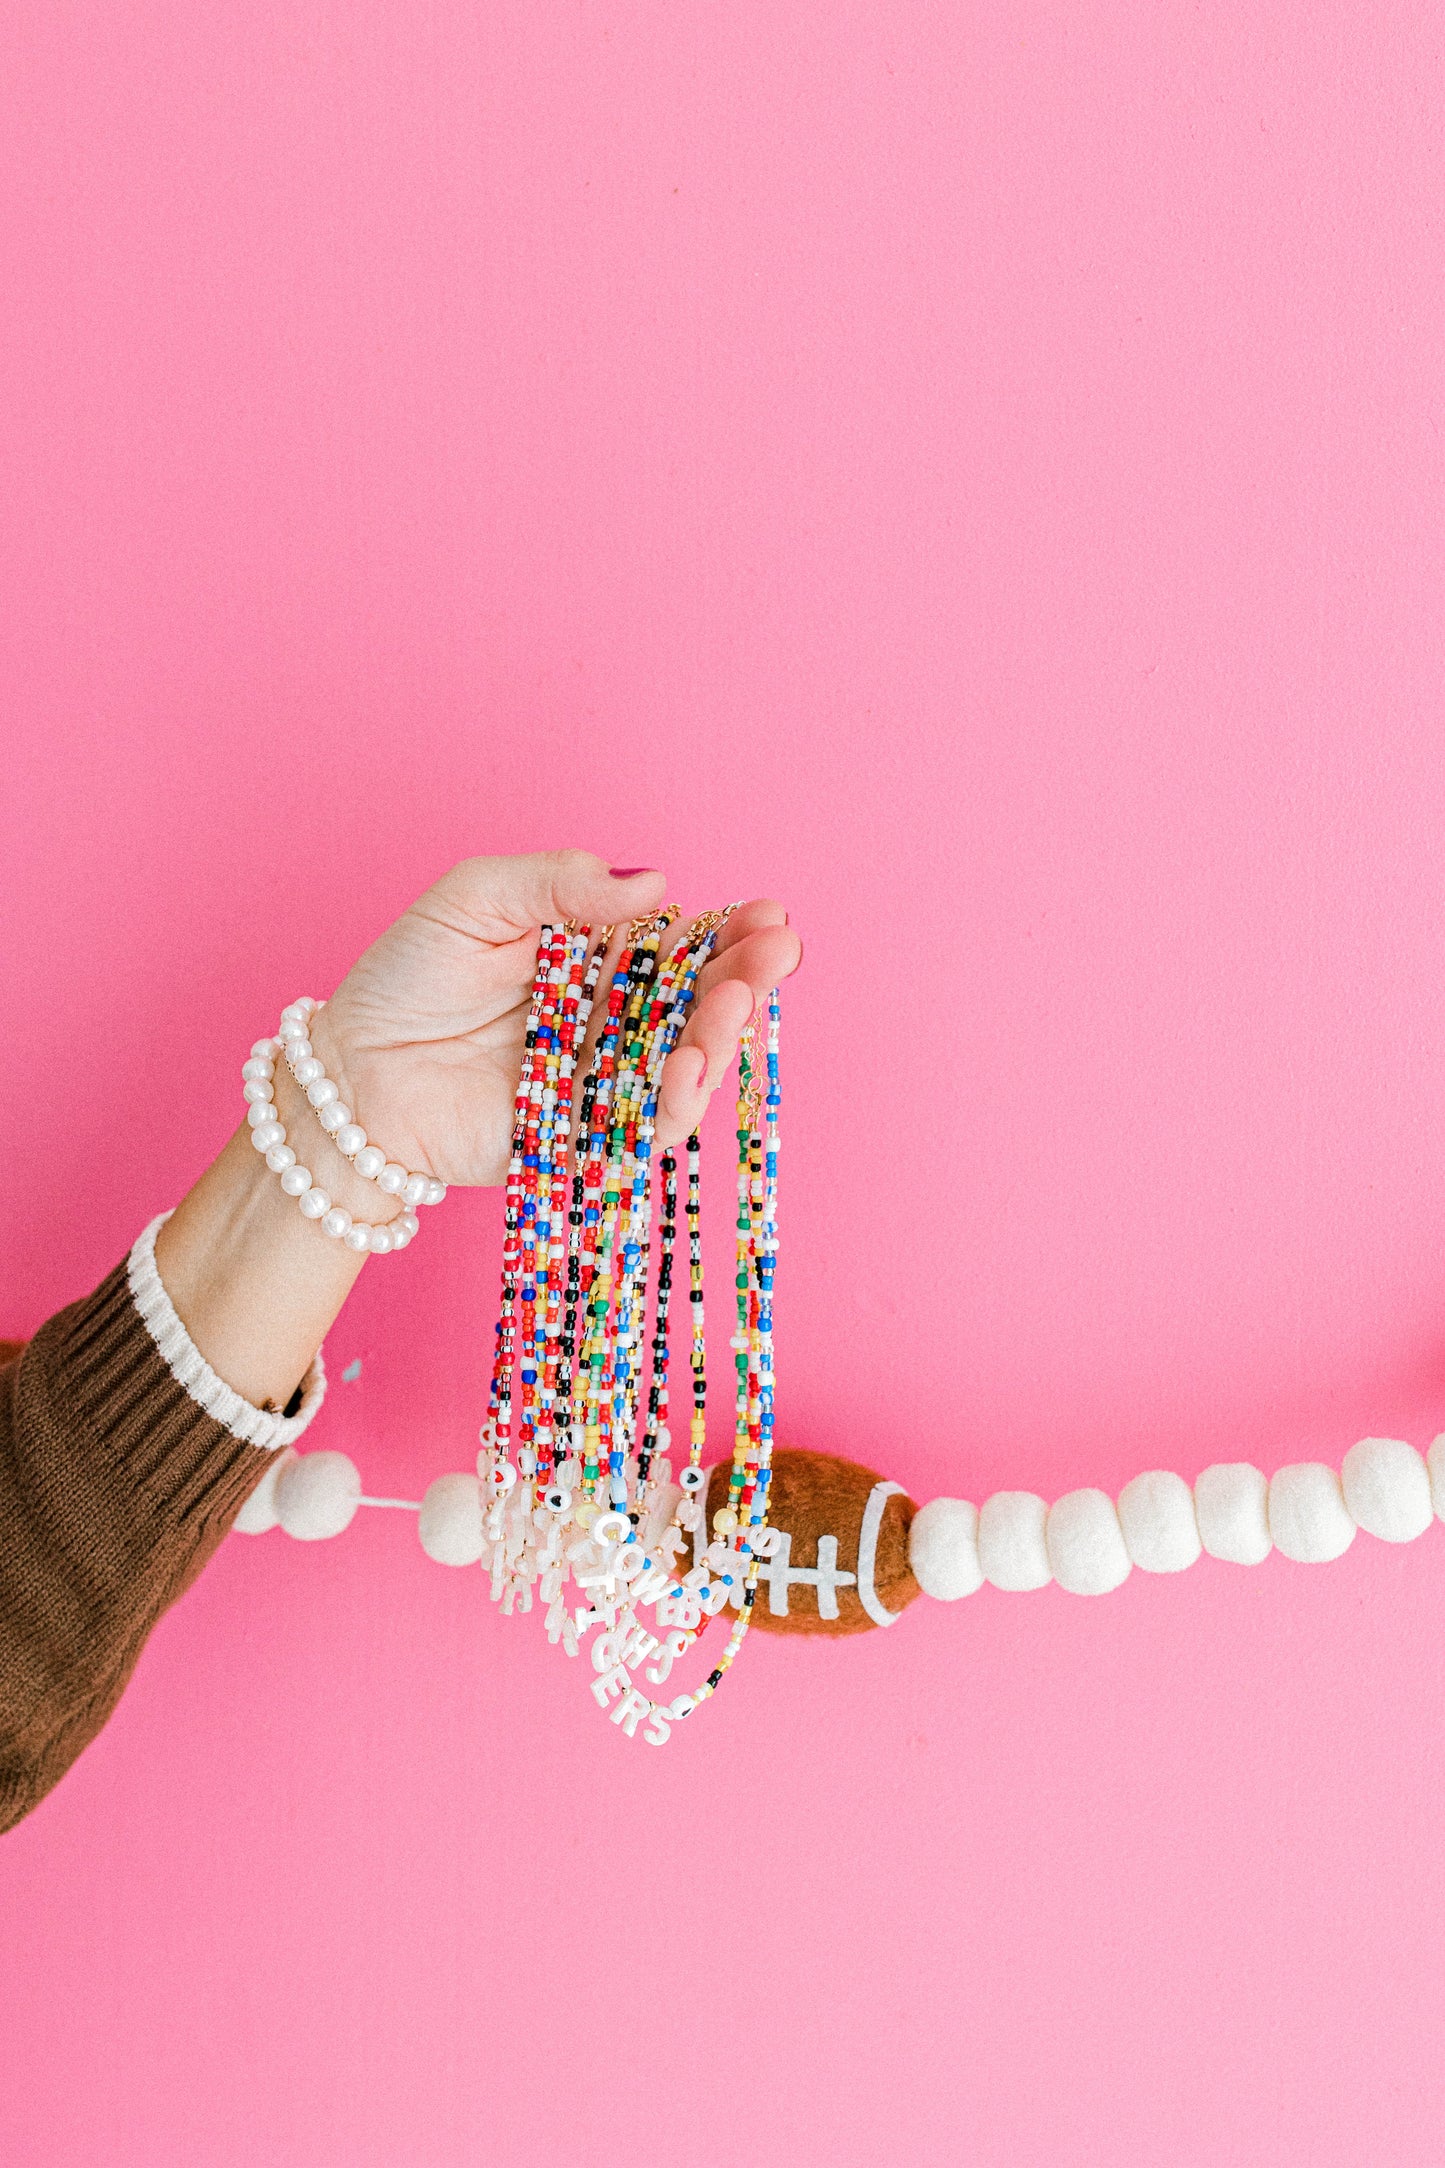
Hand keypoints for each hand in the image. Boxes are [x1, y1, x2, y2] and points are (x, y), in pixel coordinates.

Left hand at [309, 851, 802, 1186]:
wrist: (348, 1074)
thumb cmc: (405, 978)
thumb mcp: (475, 899)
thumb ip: (558, 884)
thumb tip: (653, 884)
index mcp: (596, 955)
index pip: (680, 942)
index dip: (729, 931)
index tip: (768, 915)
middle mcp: (612, 1018)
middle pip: (699, 1001)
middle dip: (746, 978)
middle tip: (775, 955)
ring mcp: (604, 1079)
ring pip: (687, 1063)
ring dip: (721, 1036)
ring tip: (732, 1006)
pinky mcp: (585, 1136)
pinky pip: (647, 1126)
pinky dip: (677, 1102)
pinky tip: (690, 1067)